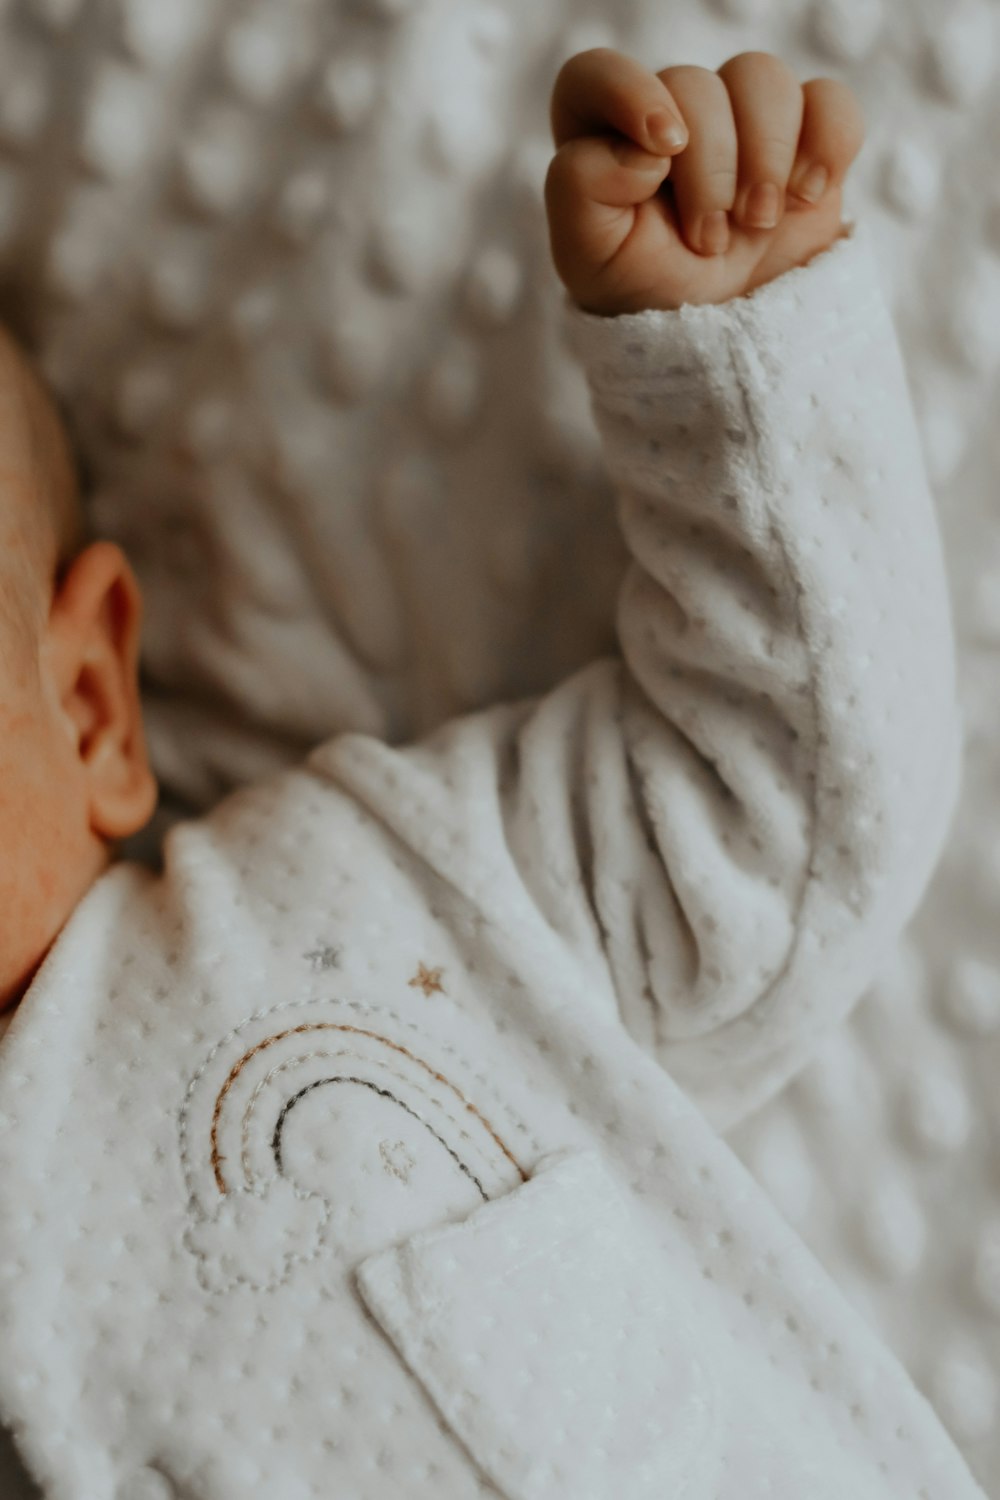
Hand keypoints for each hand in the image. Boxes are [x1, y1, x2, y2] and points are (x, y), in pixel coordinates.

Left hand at [545, 49, 865, 315]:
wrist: (719, 334)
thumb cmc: (647, 290)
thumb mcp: (589, 258)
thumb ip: (582, 186)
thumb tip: (643, 149)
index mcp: (604, 134)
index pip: (597, 74)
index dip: (629, 93)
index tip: (664, 151)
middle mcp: (672, 111)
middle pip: (693, 83)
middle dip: (708, 170)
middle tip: (708, 240)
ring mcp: (742, 118)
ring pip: (761, 77)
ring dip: (764, 156)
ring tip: (757, 222)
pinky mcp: (805, 135)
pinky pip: (828, 100)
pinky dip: (826, 142)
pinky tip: (805, 194)